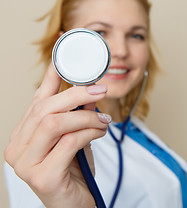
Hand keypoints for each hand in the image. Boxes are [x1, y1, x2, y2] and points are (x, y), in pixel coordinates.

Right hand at [4, 64, 110, 207]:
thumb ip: (78, 116)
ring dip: (85, 117)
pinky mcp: (41, 177)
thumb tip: (92, 90)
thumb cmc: (74, 172)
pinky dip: (89, 133)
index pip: (37, 99)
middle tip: (100, 90)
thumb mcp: (75, 137)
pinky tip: (99, 133)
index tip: (62, 56)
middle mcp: (17, 147)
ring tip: (104, 119)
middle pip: (45, 108)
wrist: (75, 205)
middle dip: (76, 94)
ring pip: (54, 123)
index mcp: (24, 134)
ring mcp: (26, 164)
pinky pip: (68, 143)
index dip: (51, 76)